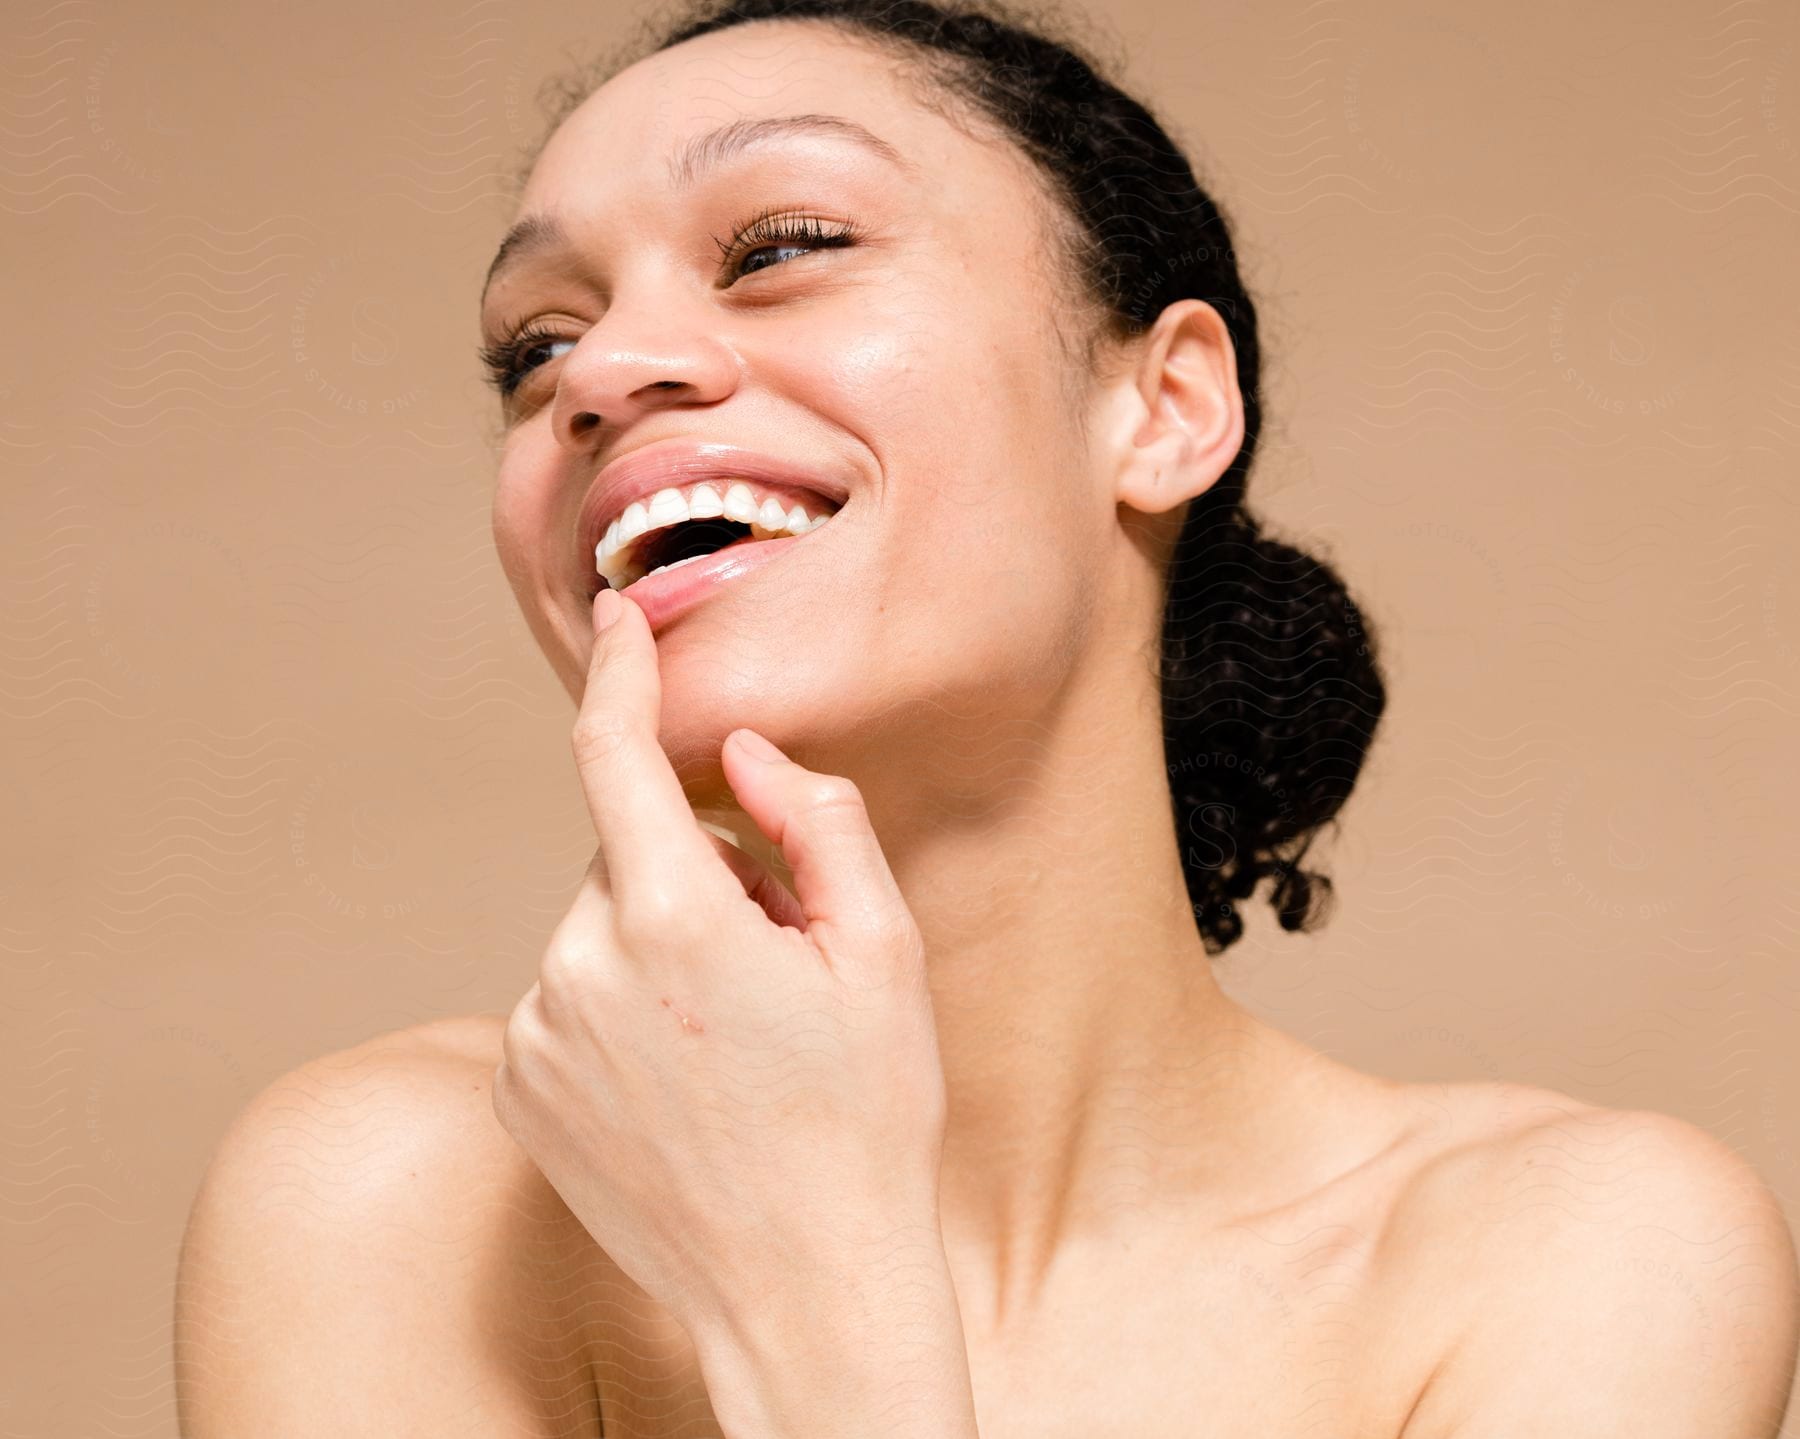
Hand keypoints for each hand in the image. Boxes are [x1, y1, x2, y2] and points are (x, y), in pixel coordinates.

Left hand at [492, 587, 950, 1343]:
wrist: (804, 1289)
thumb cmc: (864, 1120)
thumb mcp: (884, 955)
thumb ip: (818, 822)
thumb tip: (746, 756)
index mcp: (675, 921)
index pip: (617, 756)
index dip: (619, 675)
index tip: (616, 622)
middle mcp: (581, 969)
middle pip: (629, 858)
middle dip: (696, 879)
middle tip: (774, 967)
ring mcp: (540, 1037)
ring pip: (597, 932)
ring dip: (656, 952)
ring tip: (734, 1045)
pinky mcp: (520, 1093)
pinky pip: (567, 1002)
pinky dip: (616, 1012)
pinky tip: (683, 1082)